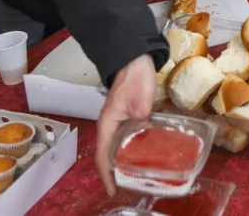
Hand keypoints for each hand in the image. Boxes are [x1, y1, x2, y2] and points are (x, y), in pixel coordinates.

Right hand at [95, 54, 155, 195]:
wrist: (136, 60)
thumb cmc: (134, 79)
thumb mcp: (139, 99)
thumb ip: (141, 116)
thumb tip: (145, 127)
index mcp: (107, 124)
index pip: (103, 155)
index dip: (106, 175)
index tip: (113, 190)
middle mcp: (110, 125)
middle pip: (109, 154)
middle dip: (115, 172)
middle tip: (127, 186)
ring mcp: (118, 121)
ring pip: (118, 147)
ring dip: (124, 161)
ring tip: (136, 175)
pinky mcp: (128, 116)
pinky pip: (128, 138)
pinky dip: (133, 149)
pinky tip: (145, 153)